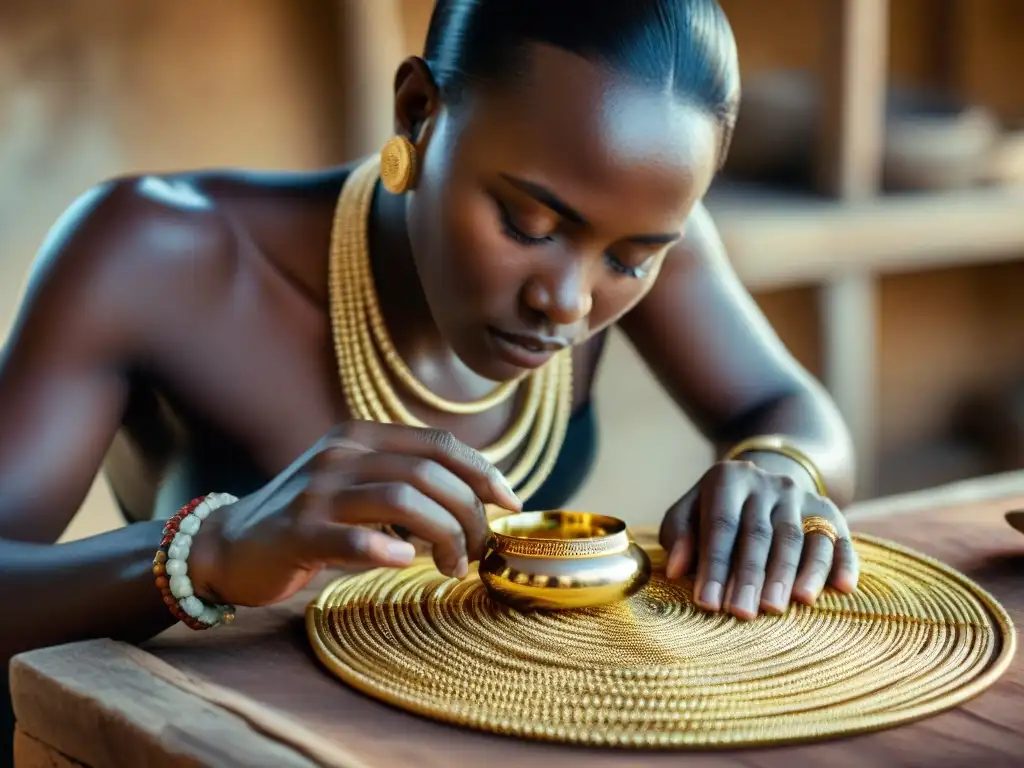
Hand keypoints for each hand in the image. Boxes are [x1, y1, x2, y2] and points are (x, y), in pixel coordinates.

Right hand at [187, 422, 521, 606]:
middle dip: (468, 514)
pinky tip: (402, 561)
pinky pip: (350, 536)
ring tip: (452, 567)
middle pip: (430, 473)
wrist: (231, 545)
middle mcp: (341, 455)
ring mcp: (318, 491)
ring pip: (402, 500)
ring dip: (442, 537)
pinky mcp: (296, 531)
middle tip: (477, 551)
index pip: (440, 444)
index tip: (509, 503)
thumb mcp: (359, 486)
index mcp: (362, 437)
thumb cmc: (311, 519)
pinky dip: (384, 548)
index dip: (483, 472)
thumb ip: (406, 483)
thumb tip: (477, 501)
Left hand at [659, 460, 857, 619]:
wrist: (762, 480)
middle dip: (751, 577)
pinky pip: (839, 538)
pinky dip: (843, 563)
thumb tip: (675, 569)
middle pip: (760, 534)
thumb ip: (679, 536)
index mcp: (728, 479)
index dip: (715, 566)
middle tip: (743, 613)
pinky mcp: (829, 510)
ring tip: (780, 606)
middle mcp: (767, 484)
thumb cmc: (715, 510)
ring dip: (791, 575)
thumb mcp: (689, 513)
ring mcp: (800, 496)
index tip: (708, 603)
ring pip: (798, 537)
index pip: (721, 526)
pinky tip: (842, 589)